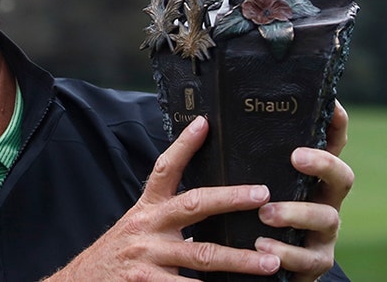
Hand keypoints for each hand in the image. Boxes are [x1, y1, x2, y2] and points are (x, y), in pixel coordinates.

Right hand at [46, 115, 282, 279]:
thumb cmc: (117, 255)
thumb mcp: (138, 227)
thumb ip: (167, 216)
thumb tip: (208, 207)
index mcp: (147, 209)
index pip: (165, 169)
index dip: (183, 145)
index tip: (203, 124)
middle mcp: (148, 227)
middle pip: (194, 205)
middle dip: (231, 199)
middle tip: (263, 195)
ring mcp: (147, 257)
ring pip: (202, 254)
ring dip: (239, 260)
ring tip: (269, 262)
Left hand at [253, 101, 353, 279]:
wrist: (255, 268)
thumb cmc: (247, 218)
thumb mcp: (248, 187)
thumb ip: (244, 164)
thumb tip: (206, 121)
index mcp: (309, 178)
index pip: (331, 146)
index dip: (336, 126)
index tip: (334, 105)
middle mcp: (324, 202)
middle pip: (342, 177)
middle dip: (323, 163)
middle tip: (295, 156)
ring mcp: (323, 234)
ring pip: (326, 218)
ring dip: (296, 213)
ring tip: (266, 213)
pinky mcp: (314, 263)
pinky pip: (309, 259)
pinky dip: (286, 253)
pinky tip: (264, 248)